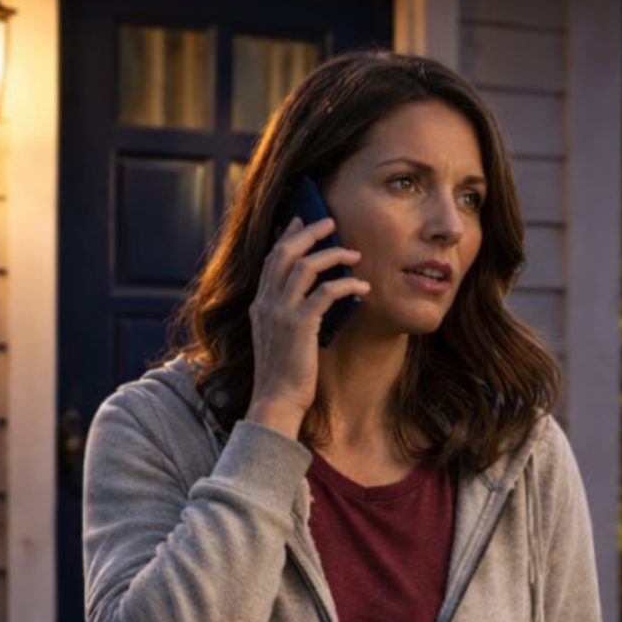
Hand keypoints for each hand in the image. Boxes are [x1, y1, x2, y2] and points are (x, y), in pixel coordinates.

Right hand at [244, 216, 366, 438]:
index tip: (299, 220)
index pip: (271, 259)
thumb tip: (317, 295)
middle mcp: (266, 303)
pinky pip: (325, 293)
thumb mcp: (281, 337)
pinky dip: (346, 285)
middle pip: (285, 252)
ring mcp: (280, 313)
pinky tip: (362, 286)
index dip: (285, 236)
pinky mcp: (299, 325)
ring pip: (305, 266)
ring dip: (332, 254)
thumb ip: (289, 314)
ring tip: (353, 254)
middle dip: (309, 232)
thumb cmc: (285, 374)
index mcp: (260, 304)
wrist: (276, 401)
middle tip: (330, 222)